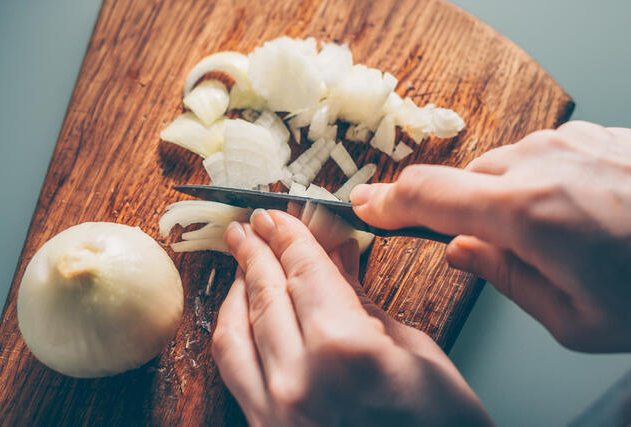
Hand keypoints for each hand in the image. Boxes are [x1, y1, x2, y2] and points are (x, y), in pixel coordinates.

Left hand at [213, 209, 492, 425]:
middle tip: (250, 227)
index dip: (289, 236)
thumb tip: (336, 261)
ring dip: (236, 288)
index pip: (305, 272)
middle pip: (266, 294)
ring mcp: (275, 411)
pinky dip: (233, 331)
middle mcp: (299, 379)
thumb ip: (365, 303)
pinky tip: (241, 311)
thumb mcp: (417, 353)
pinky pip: (234, 370)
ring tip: (240, 260)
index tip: (277, 214)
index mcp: (345, 350)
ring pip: (235, 330)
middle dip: (256, 252)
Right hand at [351, 121, 630, 351]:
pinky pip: (540, 156)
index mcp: (527, 215)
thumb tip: (462, 251)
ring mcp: (570, 143)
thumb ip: (503, 278)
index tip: (361, 206)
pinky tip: (576, 211)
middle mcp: (542, 165)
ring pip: (501, 167)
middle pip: (463, 182)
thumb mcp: (574, 319)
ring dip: (504, 200)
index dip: (385, 201)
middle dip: (461, 213)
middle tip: (494, 250)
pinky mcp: (594, 134)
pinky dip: (538, 182)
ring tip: (552, 237)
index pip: (426, 196)